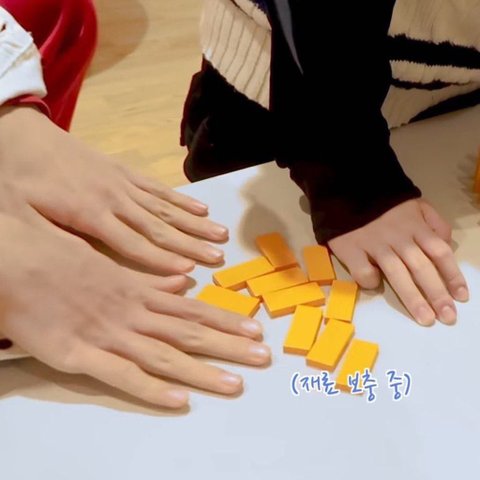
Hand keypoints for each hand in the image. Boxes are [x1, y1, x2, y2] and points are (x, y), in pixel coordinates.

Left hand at [0, 105, 227, 273]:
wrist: (23, 136)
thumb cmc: (19, 180)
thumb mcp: (20, 215)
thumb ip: (54, 240)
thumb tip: (84, 267)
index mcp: (89, 214)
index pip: (132, 243)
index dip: (160, 259)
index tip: (188, 271)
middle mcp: (114, 199)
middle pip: (158, 226)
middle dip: (190, 243)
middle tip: (218, 256)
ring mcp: (123, 183)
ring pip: (165, 208)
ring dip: (195, 223)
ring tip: (221, 234)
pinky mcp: (125, 172)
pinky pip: (158, 188)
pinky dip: (181, 199)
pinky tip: (201, 208)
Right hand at [0, 212, 270, 407]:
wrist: (15, 257)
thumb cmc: (60, 256)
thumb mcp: (110, 262)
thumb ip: (149, 278)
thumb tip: (184, 282)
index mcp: (138, 290)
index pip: (192, 308)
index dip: (225, 319)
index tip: (254, 327)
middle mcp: (132, 312)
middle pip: (189, 332)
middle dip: (229, 345)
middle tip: (263, 356)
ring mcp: (108, 334)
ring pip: (165, 355)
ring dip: (202, 371)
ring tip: (235, 384)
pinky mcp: (77, 355)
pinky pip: (120, 376)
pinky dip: (151, 389)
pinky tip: (179, 400)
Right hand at [328, 199, 468, 325]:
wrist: (345, 192)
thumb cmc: (382, 205)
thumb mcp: (415, 204)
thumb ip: (433, 222)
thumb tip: (445, 243)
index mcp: (415, 226)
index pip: (439, 252)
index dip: (452, 275)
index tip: (461, 296)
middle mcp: (398, 237)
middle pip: (421, 267)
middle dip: (437, 293)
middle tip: (447, 317)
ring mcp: (374, 244)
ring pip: (397, 273)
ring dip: (413, 298)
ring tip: (425, 318)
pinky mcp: (351, 250)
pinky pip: (363, 271)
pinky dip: (371, 282)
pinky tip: (375, 287)